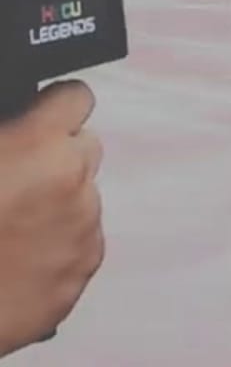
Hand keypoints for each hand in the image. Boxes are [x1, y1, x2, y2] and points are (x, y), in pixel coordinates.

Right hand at [0, 81, 105, 355]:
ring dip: (55, 205)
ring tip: (6, 229)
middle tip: (16, 180)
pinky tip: (15, 260)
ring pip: (82, 198)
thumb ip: (4, 132)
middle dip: (57, 158)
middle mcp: (73, 181)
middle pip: (85, 149)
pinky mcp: (82, 270)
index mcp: (39, 144)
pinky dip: (56, 246)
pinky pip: (80, 242)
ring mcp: (82, 227)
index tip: (40, 117)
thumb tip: (17, 119)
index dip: (54, 107)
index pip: (76, 97)